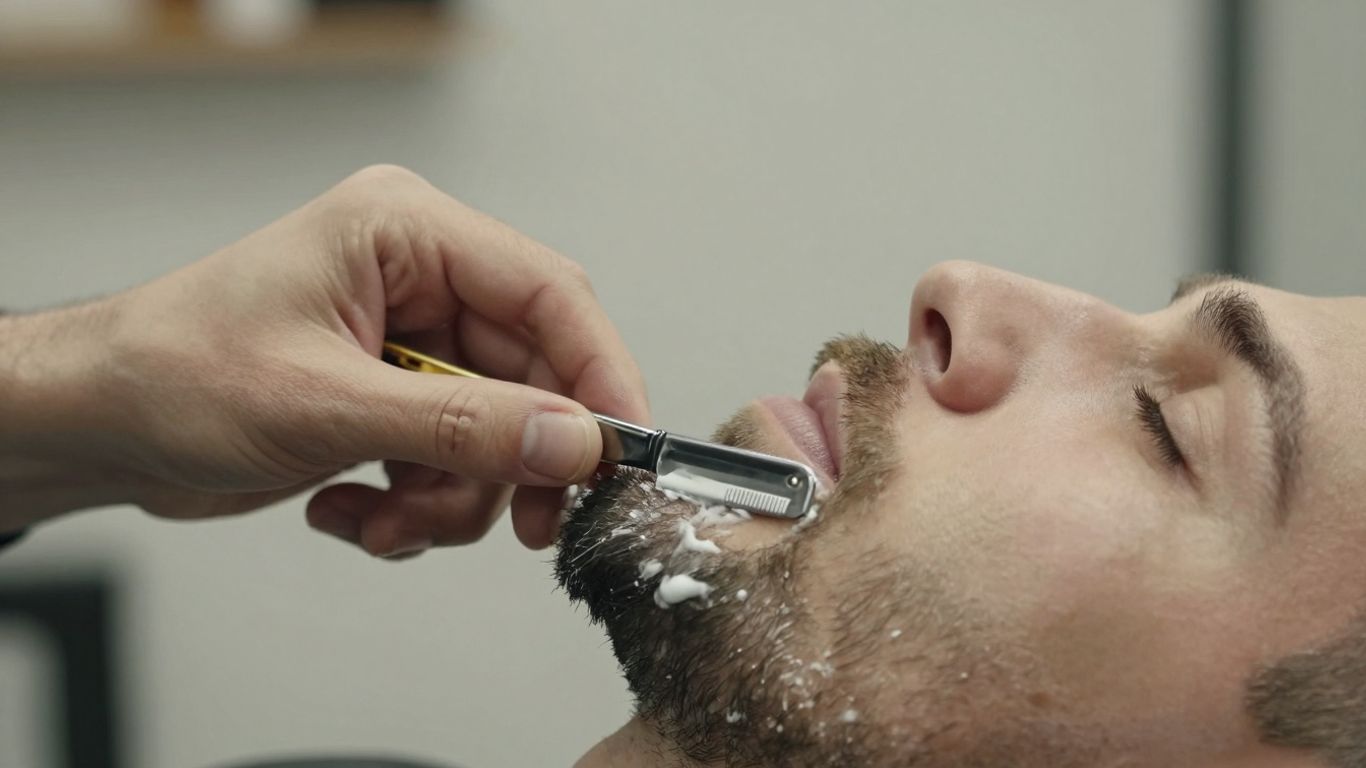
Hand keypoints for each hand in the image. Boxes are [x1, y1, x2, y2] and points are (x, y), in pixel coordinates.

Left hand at [0, 166, 648, 553]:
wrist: (96, 423)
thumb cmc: (172, 374)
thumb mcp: (325, 406)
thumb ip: (461, 428)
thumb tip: (571, 444)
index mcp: (406, 231)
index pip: (548, 293)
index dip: (598, 374)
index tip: (619, 452)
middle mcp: (420, 277)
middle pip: (533, 374)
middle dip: (516, 461)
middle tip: (526, 525)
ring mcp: (410, 342)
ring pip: (499, 433)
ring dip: (454, 498)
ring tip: (387, 520)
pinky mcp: (395, 398)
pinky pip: (455, 462)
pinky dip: (417, 506)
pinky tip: (351, 512)